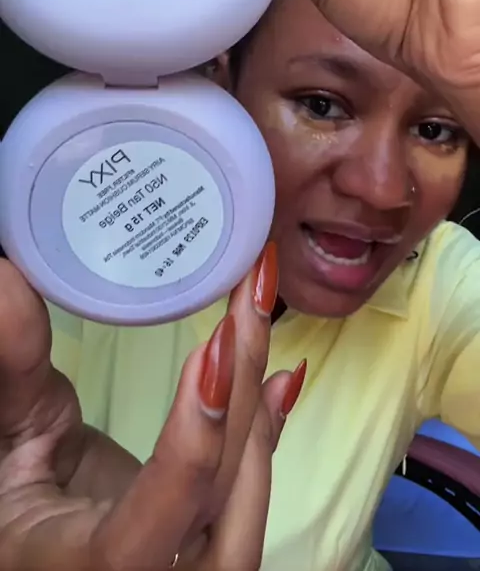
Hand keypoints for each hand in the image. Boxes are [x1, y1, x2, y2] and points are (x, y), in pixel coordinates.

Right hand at [0, 250, 301, 569]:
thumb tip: (10, 279)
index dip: (188, 453)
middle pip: (214, 507)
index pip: (138, 539)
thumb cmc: (15, 501)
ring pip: (245, 510)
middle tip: (247, 302)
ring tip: (257, 324)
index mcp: (80, 570)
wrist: (39, 539)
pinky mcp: (205, 539)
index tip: (211, 352)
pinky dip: (268, 436)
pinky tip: (279, 379)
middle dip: (238, 398)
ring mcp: (185, 566)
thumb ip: (16, 367)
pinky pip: (248, 498)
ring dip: (258, 413)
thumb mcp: (9, 438)